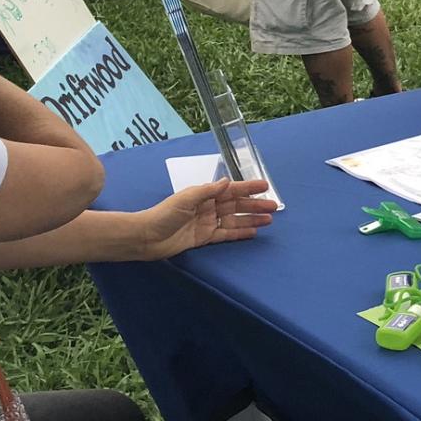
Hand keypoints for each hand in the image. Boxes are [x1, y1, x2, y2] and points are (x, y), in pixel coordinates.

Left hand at [128, 179, 275, 259]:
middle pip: (236, 206)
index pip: (230, 190)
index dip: (248, 188)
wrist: (147, 237)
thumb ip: (208, 191)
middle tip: (274, 207)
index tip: (264, 186)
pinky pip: (226, 234)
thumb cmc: (163, 214)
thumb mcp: (185, 199)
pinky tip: (253, 232)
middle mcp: (208, 207)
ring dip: (251, 219)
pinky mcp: (205, 238)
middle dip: (255, 205)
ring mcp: (207, 223)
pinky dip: (240, 233)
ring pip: (234, 220)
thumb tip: (228, 182)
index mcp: (204, 195)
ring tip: (269, 220)